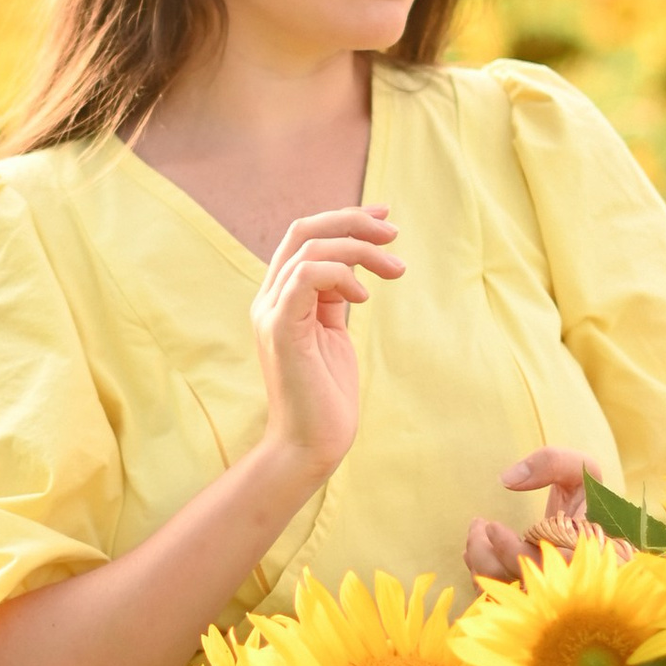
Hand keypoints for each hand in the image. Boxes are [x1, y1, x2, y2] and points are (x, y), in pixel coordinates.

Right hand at [250, 204, 404, 485]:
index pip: (304, 238)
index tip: (386, 219)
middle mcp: (269, 299)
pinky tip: (364, 298)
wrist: (310, 446)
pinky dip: (341, 276)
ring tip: (396, 270)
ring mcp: (271, 313)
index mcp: (281, 298)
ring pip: (310, 249)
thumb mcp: (333, 335)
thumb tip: (355, 270)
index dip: (345, 220)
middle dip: (352, 221)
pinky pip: (306, 277)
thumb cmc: (326, 397)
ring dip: (360, 251)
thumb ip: (334, 300)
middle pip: (303, 231)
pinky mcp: (281, 329)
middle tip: (393, 231)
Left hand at [465, 445, 592, 584]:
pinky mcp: (530, 597)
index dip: (511, 551)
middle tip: (477, 523)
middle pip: (515, 584)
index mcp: (585, 556)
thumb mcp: (581, 470)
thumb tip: (507, 479)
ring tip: (476, 531)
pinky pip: (498, 597)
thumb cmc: (589, 497)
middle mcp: (568, 582)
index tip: (492, 525)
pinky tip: (474, 551)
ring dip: (479, 562)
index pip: (543, 566)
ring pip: (503, 594)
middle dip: (485, 554)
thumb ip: (553, 463)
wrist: (597, 526)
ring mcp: (547, 595)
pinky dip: (481, 574)